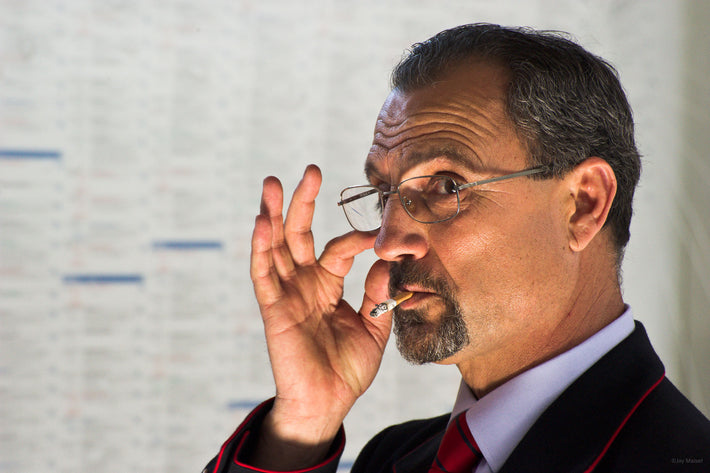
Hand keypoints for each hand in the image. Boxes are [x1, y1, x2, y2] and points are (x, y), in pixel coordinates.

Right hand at [249, 165, 390, 467]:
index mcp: (327, 285)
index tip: (377, 236)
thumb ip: (379, 293)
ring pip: (275, 247)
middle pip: (299, 234)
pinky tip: (262, 222)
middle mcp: (304, 283)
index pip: (338, 249)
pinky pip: (263, 275)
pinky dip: (261, 248)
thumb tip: (387, 259)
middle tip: (311, 170)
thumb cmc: (348, 369)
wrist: (328, 403)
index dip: (357, 239)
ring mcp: (286, 294)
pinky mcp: (273, 309)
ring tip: (272, 183)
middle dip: (302, 202)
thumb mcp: (373, 327)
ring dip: (272, 214)